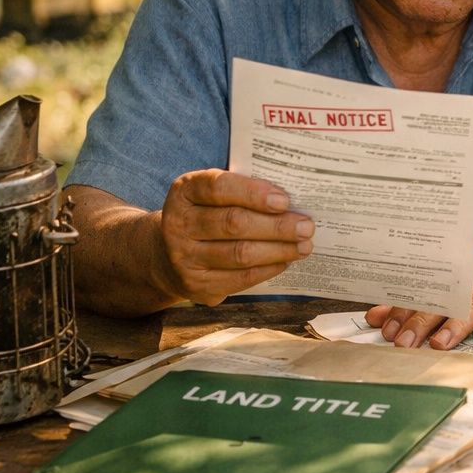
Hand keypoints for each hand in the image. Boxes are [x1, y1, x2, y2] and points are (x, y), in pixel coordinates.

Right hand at [156, 170, 313, 304]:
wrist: (166, 253)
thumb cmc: (205, 213)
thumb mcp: (212, 194)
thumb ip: (243, 190)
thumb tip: (293, 198)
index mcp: (185, 191)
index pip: (219, 187)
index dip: (253, 193)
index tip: (285, 200)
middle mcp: (178, 223)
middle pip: (234, 223)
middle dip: (276, 226)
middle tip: (307, 226)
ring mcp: (184, 257)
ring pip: (240, 254)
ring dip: (278, 250)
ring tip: (304, 245)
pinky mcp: (196, 285)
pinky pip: (239, 278)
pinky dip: (267, 269)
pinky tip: (285, 261)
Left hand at [365, 244, 472, 350]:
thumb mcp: (462, 283)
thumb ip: (421, 300)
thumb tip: (376, 316)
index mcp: (462, 264)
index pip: (429, 286)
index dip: (407, 307)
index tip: (386, 328)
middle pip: (450, 296)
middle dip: (424, 320)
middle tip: (404, 342)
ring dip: (458, 324)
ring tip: (440, 343)